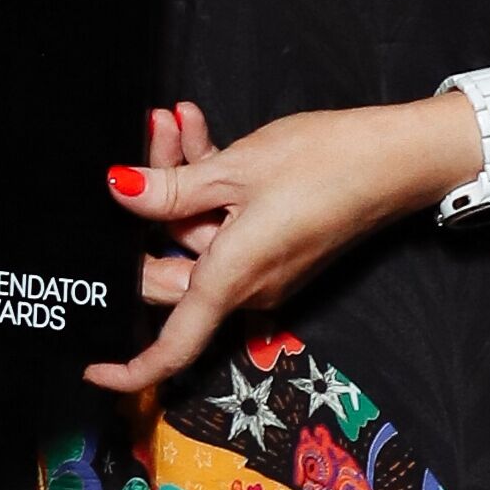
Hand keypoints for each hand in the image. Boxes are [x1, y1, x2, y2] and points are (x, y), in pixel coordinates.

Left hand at [81, 87, 465, 402]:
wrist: (397, 157)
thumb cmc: (329, 165)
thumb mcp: (236, 168)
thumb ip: (171, 185)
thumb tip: (120, 191)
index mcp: (232, 279)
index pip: (173, 345)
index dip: (130, 367)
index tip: (92, 367)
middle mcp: (247, 285)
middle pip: (170, 269)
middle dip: (147, 208)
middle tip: (145, 144)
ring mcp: (262, 267)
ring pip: (194, 234)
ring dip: (179, 178)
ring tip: (174, 122)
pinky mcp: (276, 245)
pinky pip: (223, 224)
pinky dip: (208, 183)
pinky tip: (197, 131)